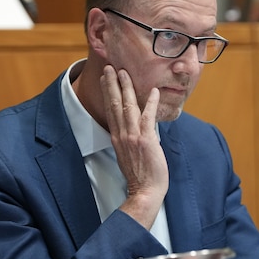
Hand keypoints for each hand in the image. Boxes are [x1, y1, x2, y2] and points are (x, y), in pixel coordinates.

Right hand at [100, 65, 167, 227]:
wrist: (144, 191)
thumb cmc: (140, 176)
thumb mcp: (130, 155)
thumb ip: (131, 140)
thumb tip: (138, 129)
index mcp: (117, 138)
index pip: (110, 111)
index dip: (108, 93)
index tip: (105, 79)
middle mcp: (122, 135)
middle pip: (114, 104)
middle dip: (112, 84)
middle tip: (110, 68)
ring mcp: (133, 137)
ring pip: (127, 107)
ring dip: (126, 88)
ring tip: (124, 72)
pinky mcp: (146, 140)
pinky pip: (148, 118)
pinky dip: (150, 103)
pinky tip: (154, 91)